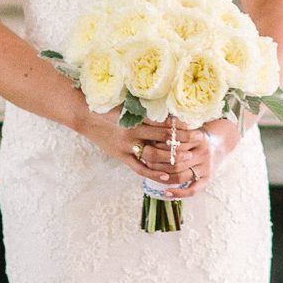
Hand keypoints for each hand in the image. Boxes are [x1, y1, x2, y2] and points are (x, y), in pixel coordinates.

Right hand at [82, 108, 221, 195]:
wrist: (84, 116)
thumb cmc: (107, 108)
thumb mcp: (127, 106)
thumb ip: (145, 111)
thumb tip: (166, 112)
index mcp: (135, 119)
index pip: (162, 123)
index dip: (179, 125)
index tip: (194, 125)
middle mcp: (132, 133)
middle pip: (162, 138)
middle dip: (181, 140)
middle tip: (198, 140)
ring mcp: (126, 147)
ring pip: (153, 155)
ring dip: (171, 157)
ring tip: (188, 158)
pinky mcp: (121, 157)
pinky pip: (139, 168)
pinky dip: (153, 173)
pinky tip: (168, 176)